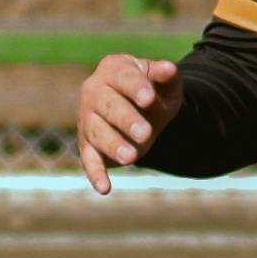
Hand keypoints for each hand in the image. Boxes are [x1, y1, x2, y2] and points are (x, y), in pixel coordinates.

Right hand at [75, 54, 181, 193]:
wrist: (142, 111)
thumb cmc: (153, 92)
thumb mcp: (166, 85)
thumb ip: (166, 76)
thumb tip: (169, 68)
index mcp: (113, 69)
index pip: (124, 77)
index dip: (136, 88)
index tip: (149, 99)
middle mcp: (94, 91)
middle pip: (107, 105)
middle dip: (125, 119)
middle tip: (144, 133)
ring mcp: (87, 119)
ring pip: (97, 132)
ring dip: (113, 145)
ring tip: (132, 157)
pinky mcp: (87, 144)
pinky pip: (89, 159)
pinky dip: (95, 173)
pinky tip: (104, 188)